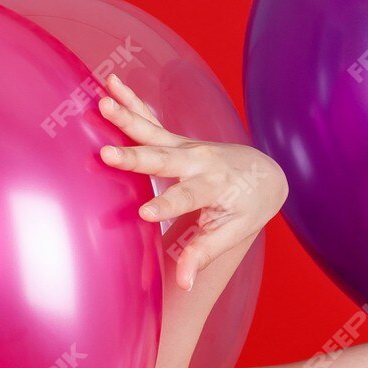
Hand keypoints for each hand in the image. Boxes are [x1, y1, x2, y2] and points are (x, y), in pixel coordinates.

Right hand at [96, 74, 287, 290]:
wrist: (264, 173)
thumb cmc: (247, 207)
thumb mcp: (232, 233)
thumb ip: (204, 254)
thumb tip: (183, 285)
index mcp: (214, 187)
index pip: (187, 199)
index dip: (168, 207)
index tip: (144, 214)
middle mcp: (199, 161)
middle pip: (164, 159)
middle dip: (135, 158)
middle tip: (107, 154)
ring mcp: (186, 145)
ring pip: (152, 131)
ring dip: (127, 116)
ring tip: (103, 101)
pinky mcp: (175, 139)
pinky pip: (149, 119)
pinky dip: (131, 101)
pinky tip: (110, 82)